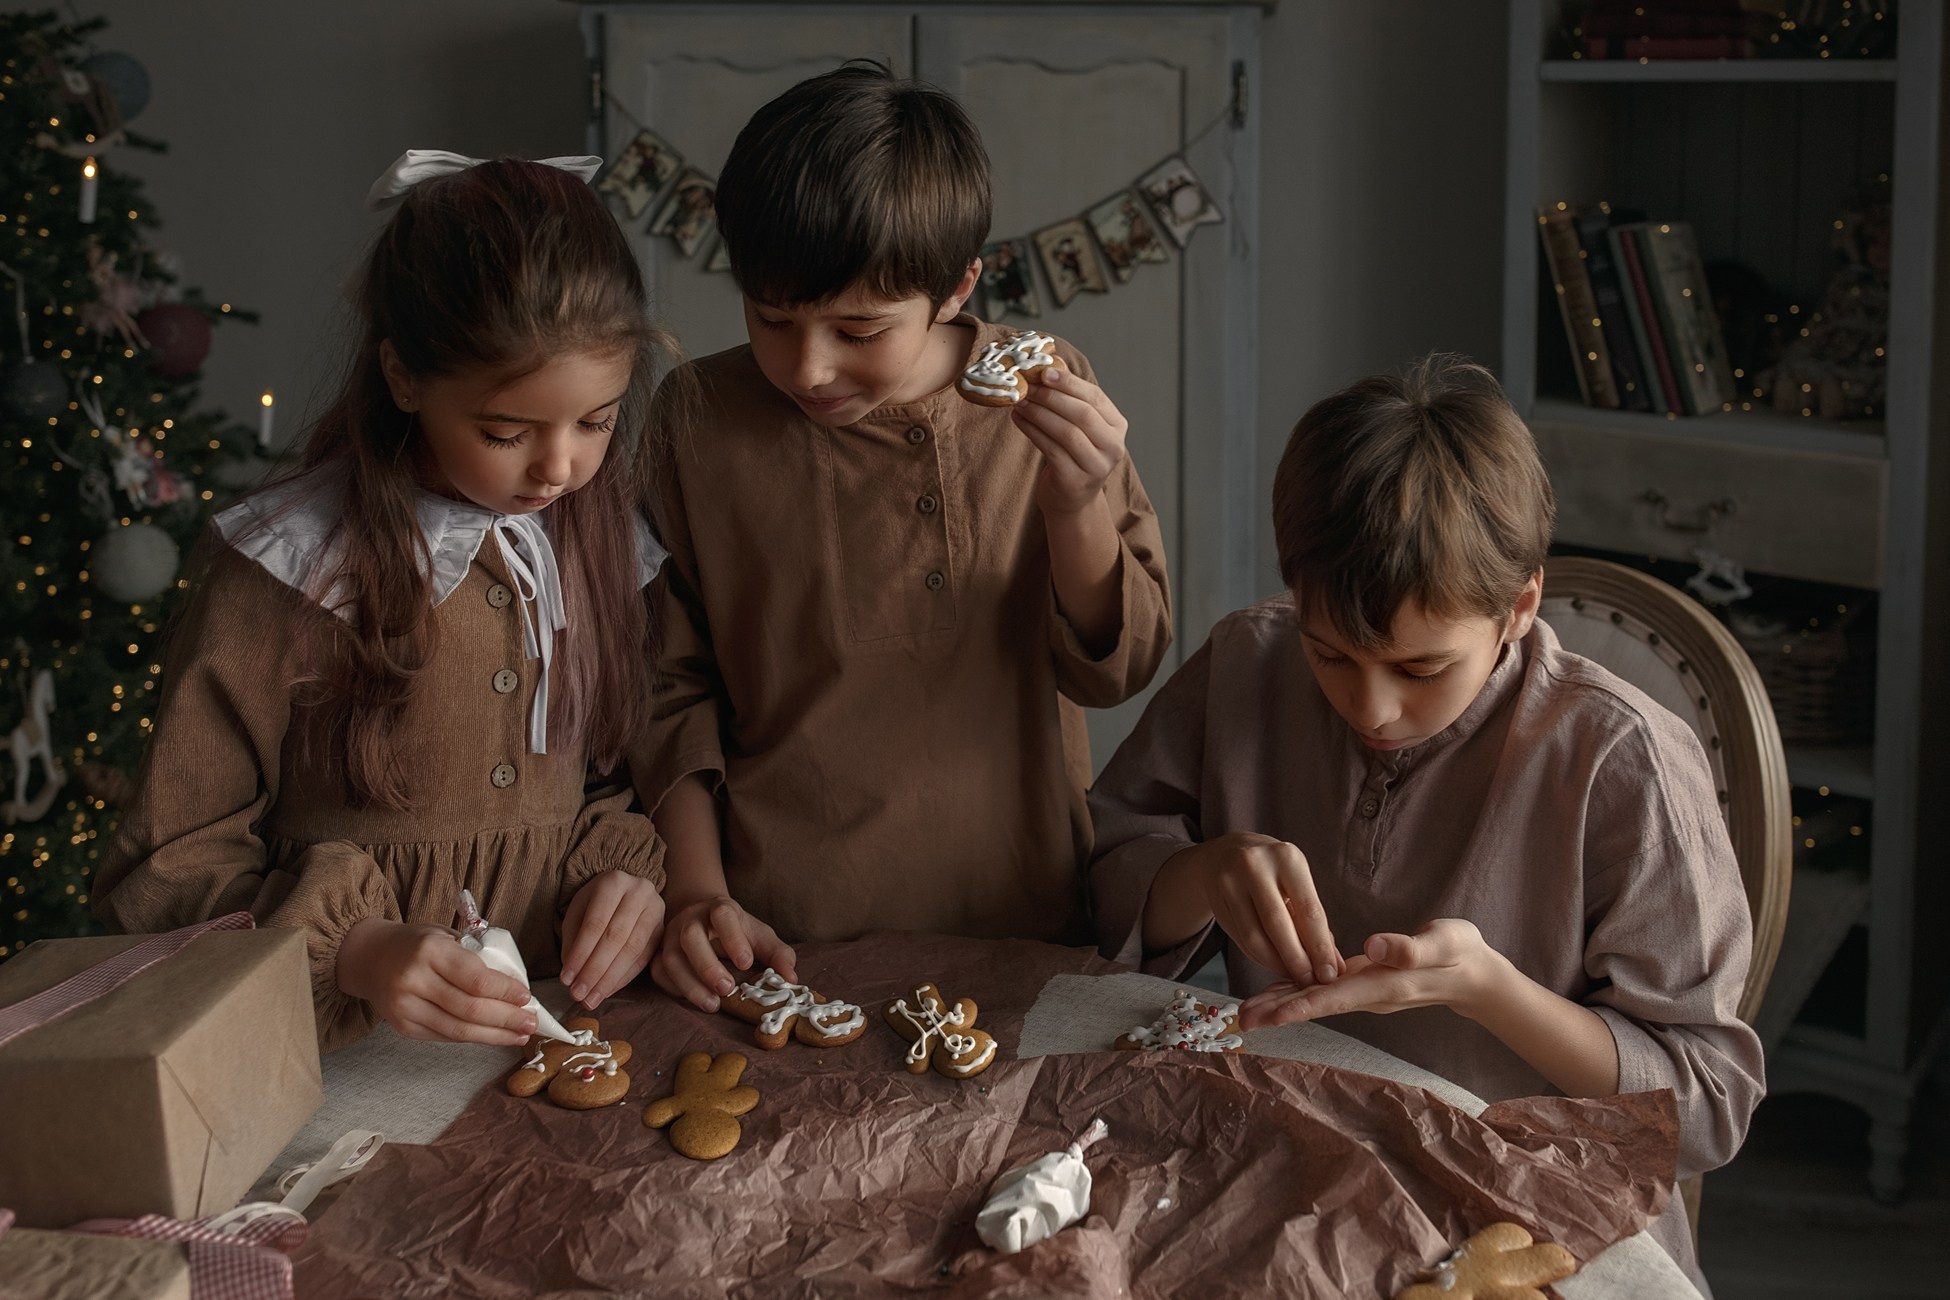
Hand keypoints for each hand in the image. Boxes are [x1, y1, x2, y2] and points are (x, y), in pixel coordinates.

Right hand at [335, 918, 536, 1046]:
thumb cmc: (418, 944)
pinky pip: (445, 1036)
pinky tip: (493, 1036)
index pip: (476, 978)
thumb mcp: (447, 936)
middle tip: (531, 1023)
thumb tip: (515, 987)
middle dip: (507, 1019)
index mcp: (430, 951)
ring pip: (459, 1029)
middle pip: (470, 1009)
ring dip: (494, 1035)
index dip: (505, 992)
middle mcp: (414, 980)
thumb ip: (476, 957)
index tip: (527, 997)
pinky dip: (473, 1037)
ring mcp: (405, 1007)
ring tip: (519, 1035)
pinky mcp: (403, 1027)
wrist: (371, 958)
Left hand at [560, 870, 665, 1008]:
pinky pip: (644, 958)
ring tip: (592, 998)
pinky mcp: (663, 929)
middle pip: (616, 938)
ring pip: (633, 950)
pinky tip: (608, 990)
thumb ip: (573, 941)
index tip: (566, 979)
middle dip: (595, 971)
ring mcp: (656, 910)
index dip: (580, 954)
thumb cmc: (597, 903)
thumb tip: (572, 977)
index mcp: (613, 882)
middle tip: (579, 995)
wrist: (626, 892)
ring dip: (610, 979)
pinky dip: (624, 978)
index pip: (595, 923)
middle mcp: (640, 892)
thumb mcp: (579, 912)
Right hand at [649, 895, 796, 1012]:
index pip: (723, 915)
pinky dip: (675, 989)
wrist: (701, 916)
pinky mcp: (660, 954)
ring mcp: (671, 937)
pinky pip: (659, 972)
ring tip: (712, 1005)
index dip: (733, 938)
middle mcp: (691, 920)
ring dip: (690, 984)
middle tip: (727, 989)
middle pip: (691, 937)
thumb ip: (778, 954)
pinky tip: (694, 1000)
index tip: (746, 963)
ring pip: (671, 958)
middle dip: (707, 965)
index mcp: (720, 909)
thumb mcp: (760, 936)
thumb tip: (792, 978)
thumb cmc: (736, 931)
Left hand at [1012, 366, 1129, 516]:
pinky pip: (1051, 450)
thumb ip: (1070, 400)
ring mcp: (1096, 466)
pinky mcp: (1075, 480)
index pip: (1095, 398)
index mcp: (1117, 426)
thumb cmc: (1073, 454)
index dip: (1069, 383)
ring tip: (1019, 402)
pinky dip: (1032, 431)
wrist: (1071, 498)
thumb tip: (1048, 365)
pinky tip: (1019, 420)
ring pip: (1066, 432)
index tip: (1044, 371)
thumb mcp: (1079, 427)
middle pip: (1082, 414)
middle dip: (1052, 397)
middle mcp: (1113, 447)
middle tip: (1028, 387)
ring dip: (1039, 414)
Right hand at [1160, 832, 1343, 987]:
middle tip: (1310, 982)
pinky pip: (1241, 940)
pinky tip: (1274, 965)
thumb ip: (1316, 925)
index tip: (1330, 974)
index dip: (1320, 947)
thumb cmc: (1273, 873)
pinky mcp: (1217, 901)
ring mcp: (1231, 882)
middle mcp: (1255, 866)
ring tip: (1294, 977)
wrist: (1226, 854)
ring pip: (1255, 937)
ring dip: (1277, 964)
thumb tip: (1336, 967)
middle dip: (1297, 960)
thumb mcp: (1297, 885)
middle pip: (1278, 925)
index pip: (1309, 910)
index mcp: (1287, 858)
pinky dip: (1261, 958)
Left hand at [1237, 918, 1498, 1028]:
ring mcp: (1365, 991)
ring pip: (1316, 1000)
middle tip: (1239, 1019)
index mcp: (1383, 985)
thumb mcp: (1444, 943)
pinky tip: (1276, 992)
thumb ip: (1411, 947)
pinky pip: (1324, 991)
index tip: (1269, 1016)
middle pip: (1316, 1005)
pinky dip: (1299, 993)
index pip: (1334, 998)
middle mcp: (1368, 995)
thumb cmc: (1461, 953)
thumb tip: (1374, 947)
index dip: (1300, 1006)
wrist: (1475, 974)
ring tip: (1245, 1012)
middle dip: (1278, 1012)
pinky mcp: (1364, 981)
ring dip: (1281, 1005)